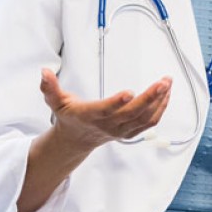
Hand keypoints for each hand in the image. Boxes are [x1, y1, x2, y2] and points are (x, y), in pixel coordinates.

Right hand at [40, 68, 170, 152]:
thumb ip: (50, 87)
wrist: (77, 139)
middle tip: (163, 82)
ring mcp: (121, 130)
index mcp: (90, 115)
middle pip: (133, 114)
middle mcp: (109, 125)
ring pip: (145, 119)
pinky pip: (149, 123)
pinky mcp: (130, 131)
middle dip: (150, 98)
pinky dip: (160, 110)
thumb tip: (44, 72)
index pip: (106, 110)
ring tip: (167, 84)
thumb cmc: (69, 117)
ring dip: (159, 102)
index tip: (130, 92)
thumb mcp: (55, 102)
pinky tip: (166, 95)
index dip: (117, 103)